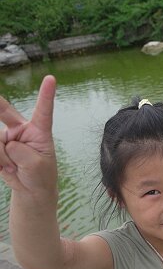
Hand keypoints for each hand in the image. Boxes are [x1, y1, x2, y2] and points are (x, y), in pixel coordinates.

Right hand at [0, 75, 56, 193]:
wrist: (31, 190)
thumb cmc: (41, 176)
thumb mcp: (36, 165)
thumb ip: (21, 151)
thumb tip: (6, 143)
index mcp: (40, 131)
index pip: (43, 111)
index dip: (46, 95)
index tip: (51, 79)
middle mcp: (22, 130)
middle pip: (4, 110)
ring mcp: (6, 137)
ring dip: (2, 157)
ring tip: (13, 168)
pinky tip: (5, 169)